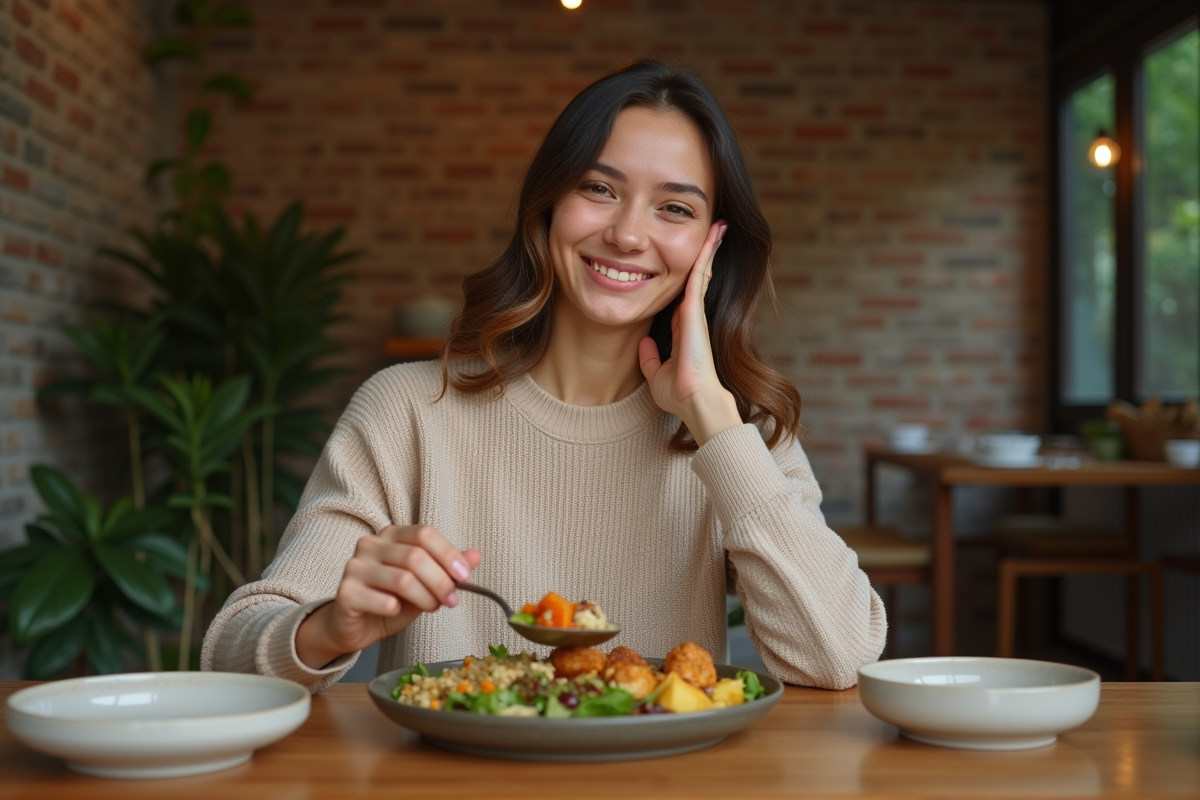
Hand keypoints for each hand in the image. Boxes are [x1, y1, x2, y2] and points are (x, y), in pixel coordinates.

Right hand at [296, 524, 480, 668]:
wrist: (354, 626)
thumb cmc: (390, 600)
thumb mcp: (425, 583)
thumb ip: (447, 568)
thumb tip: (475, 555)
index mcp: (391, 535)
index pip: (424, 534)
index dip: (448, 554)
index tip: (464, 576)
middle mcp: (370, 544)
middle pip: (415, 556)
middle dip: (440, 581)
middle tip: (451, 600)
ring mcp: (355, 567)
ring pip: (402, 579)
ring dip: (425, 598)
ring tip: (431, 608)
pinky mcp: (346, 593)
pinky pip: (383, 601)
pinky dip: (397, 609)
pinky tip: (396, 612)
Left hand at [638, 220, 741, 445]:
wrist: (693, 401)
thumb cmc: (679, 394)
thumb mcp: (656, 374)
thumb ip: (651, 358)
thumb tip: (644, 344)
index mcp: (683, 329)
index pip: (682, 294)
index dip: (684, 276)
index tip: (686, 261)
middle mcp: (691, 317)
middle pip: (696, 277)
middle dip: (702, 256)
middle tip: (711, 232)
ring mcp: (696, 312)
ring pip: (701, 271)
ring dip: (708, 248)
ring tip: (717, 226)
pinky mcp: (696, 310)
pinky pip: (699, 274)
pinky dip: (705, 254)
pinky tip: (712, 235)